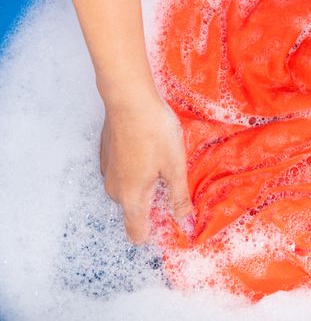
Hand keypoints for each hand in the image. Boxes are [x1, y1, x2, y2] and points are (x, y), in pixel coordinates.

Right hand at [100, 81, 192, 243]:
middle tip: (173, 181)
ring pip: (129, 190)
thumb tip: (182, 219)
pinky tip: (149, 150)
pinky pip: (124, 173)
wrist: (128, 99)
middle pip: (135, 210)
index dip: (154, 232)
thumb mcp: (175, 167)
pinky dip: (136, 169)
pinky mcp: (107, 156)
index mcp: (131, 198)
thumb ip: (178, 197)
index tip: (169, 219)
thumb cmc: (155, 133)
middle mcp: (115, 190)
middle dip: (154, 204)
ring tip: (162, 162)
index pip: (136, 233)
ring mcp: (108, 172)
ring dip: (146, 184)